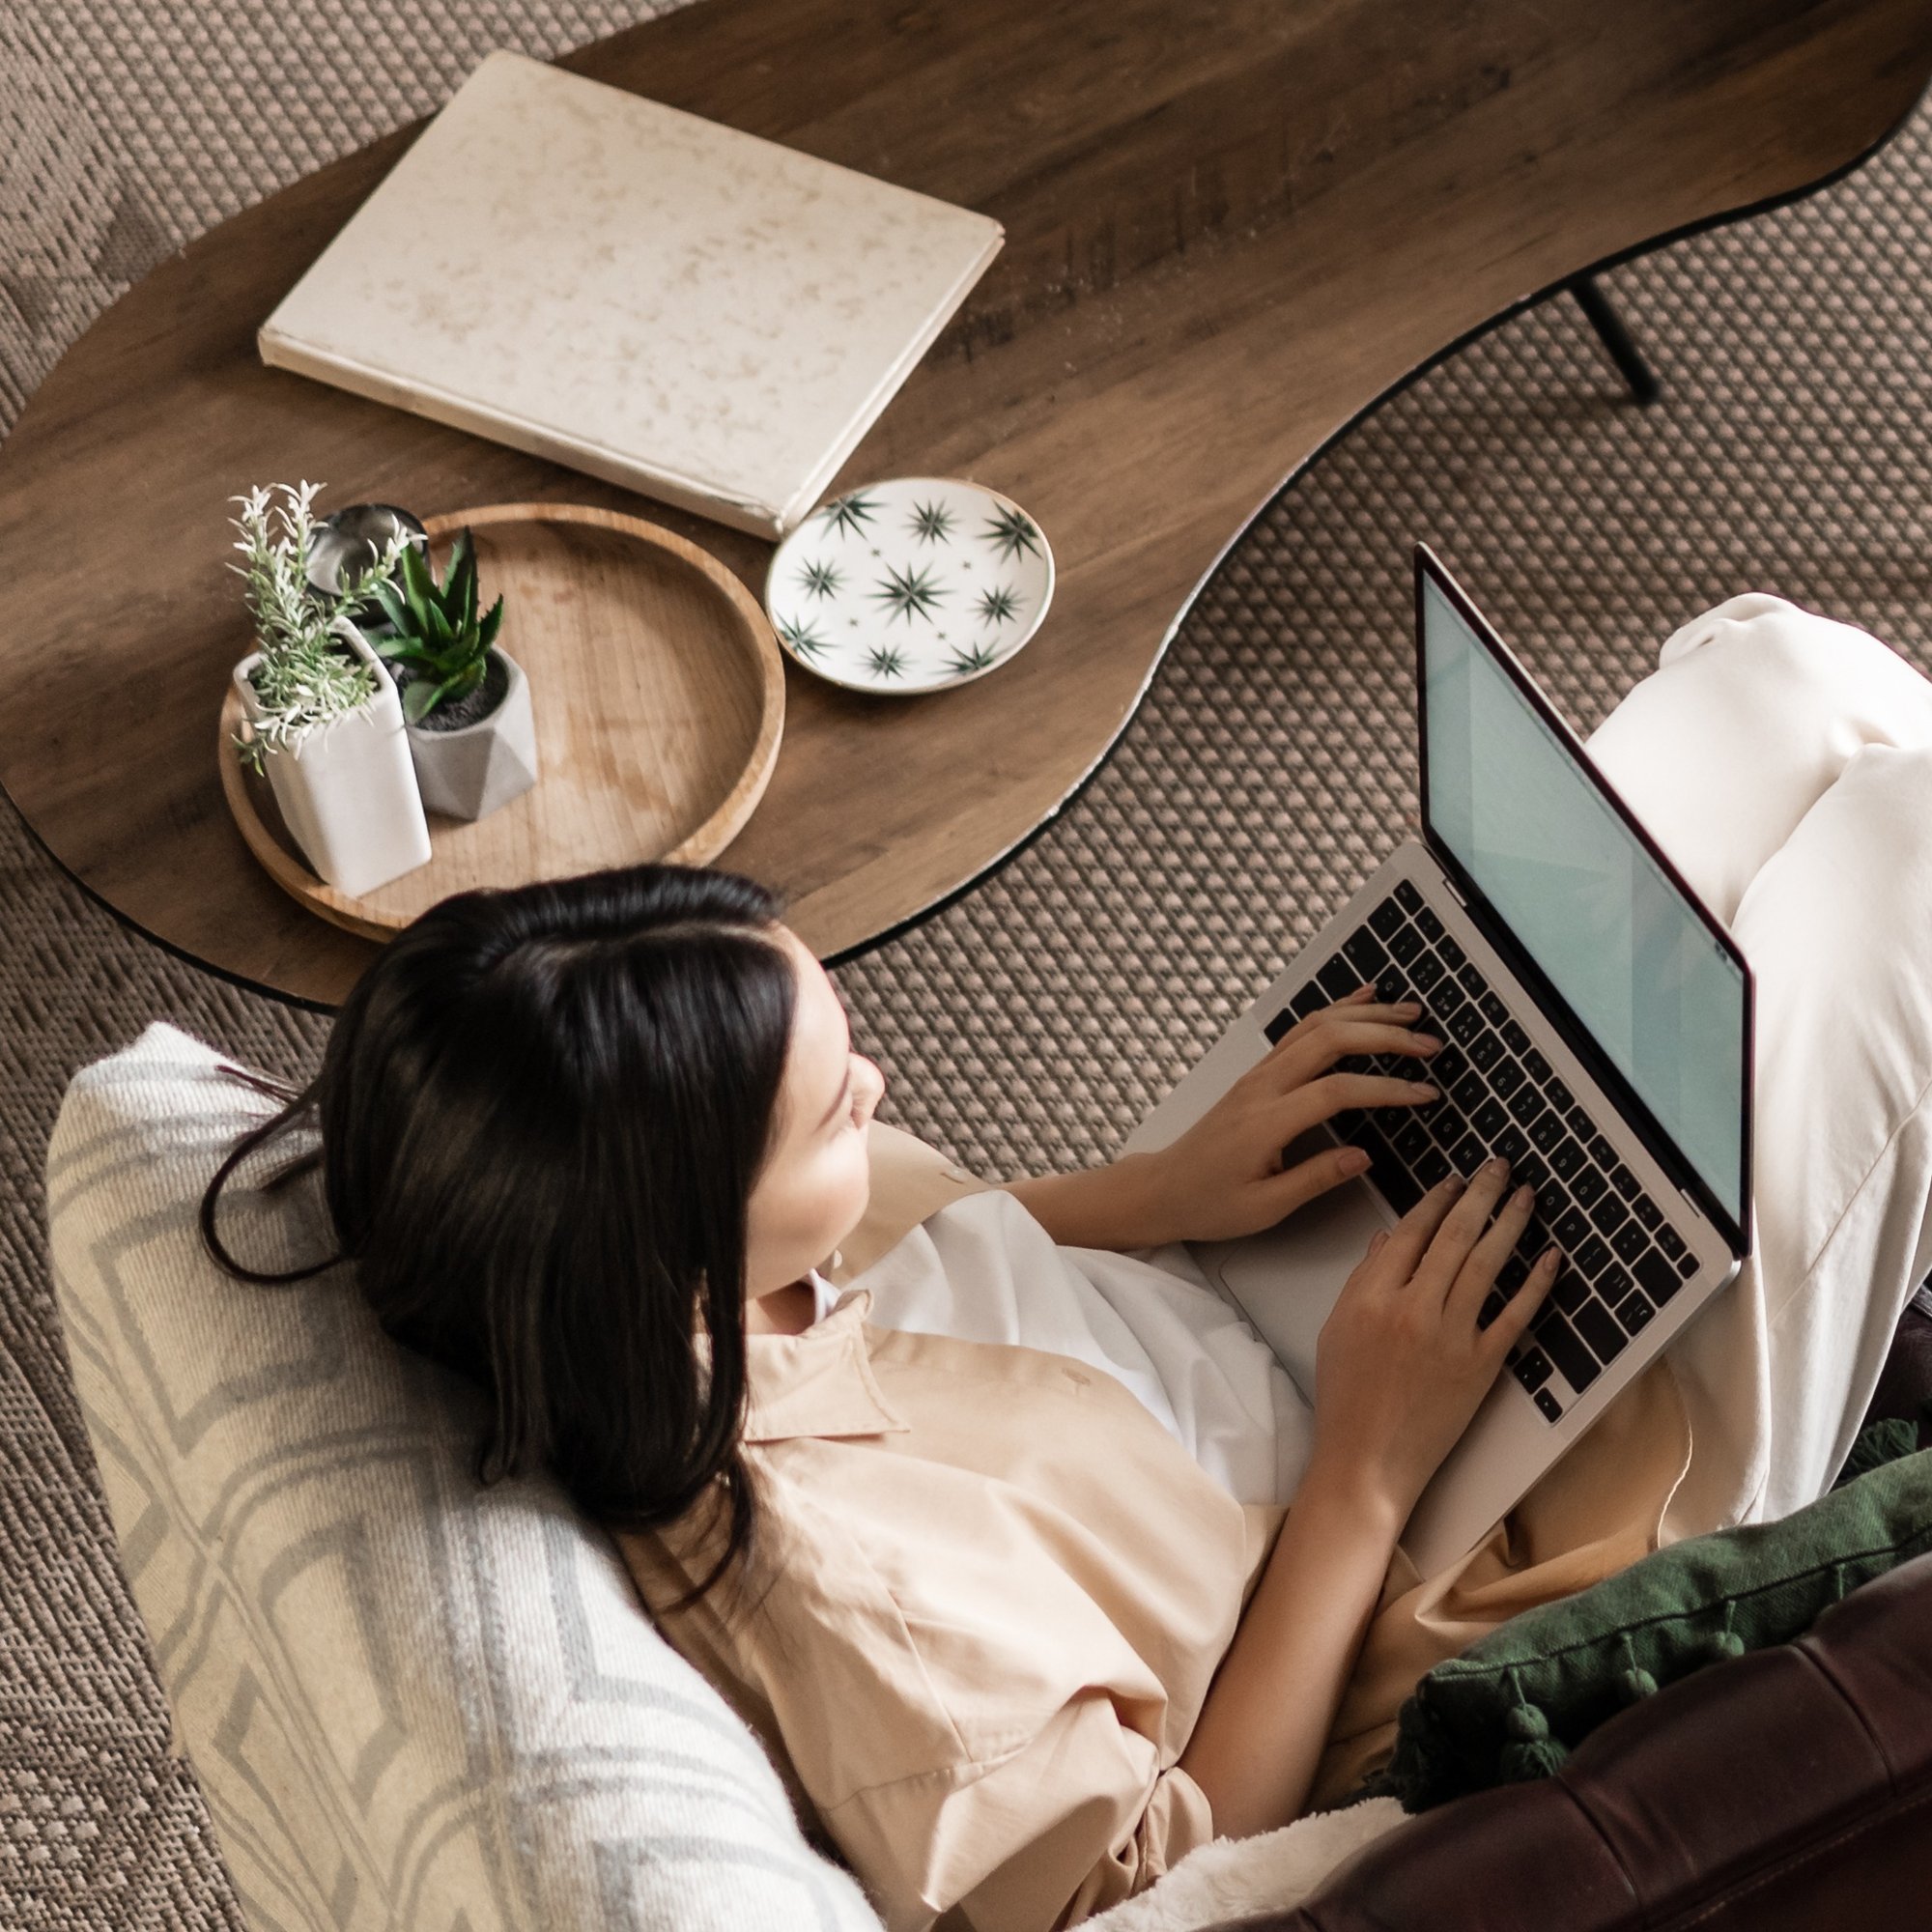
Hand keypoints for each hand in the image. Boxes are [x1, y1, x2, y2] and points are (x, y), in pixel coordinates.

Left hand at [1136, 982, 1443, 1244]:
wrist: (1162, 1189)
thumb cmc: (1207, 1202)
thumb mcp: (1264, 1208)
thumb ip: (1314, 1179)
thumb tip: (1362, 1156)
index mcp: (1265, 1122)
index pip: (1336, 1091)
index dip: (1385, 1089)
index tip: (1424, 1093)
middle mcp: (1261, 1087)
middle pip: (1329, 1040)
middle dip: (1384, 1035)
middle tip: (1430, 1045)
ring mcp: (1257, 1074)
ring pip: (1314, 1026)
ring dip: (1364, 1015)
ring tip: (1409, 1013)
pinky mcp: (1257, 1074)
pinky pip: (1300, 1030)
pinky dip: (1335, 1012)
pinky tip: (1361, 1002)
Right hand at [1307, 1158, 1558, 1525]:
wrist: (1369, 1460)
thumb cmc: (1346, 1397)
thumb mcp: (1337, 1329)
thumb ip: (1363, 1280)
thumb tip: (1389, 1238)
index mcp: (1372, 1296)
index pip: (1410, 1233)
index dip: (1435, 1201)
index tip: (1453, 1180)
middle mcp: (1414, 1309)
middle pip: (1453, 1237)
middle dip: (1479, 1195)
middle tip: (1497, 1167)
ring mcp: (1452, 1336)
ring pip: (1487, 1264)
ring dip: (1510, 1223)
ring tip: (1524, 1194)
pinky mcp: (1482, 1366)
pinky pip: (1514, 1315)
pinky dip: (1535, 1284)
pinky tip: (1549, 1257)